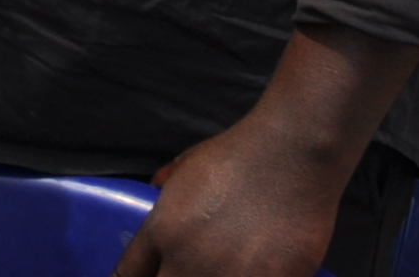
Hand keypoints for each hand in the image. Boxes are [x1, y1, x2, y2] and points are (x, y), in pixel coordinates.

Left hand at [113, 113, 347, 276]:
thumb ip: (166, 186)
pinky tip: (256, 272)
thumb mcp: (186, 164)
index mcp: (162, 232)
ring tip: (222, 269)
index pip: (128, 273)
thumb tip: (155, 190)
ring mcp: (230, 276)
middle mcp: (187, 261)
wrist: (291, 154)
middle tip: (184, 270)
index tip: (145, 276)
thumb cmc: (237, 155)